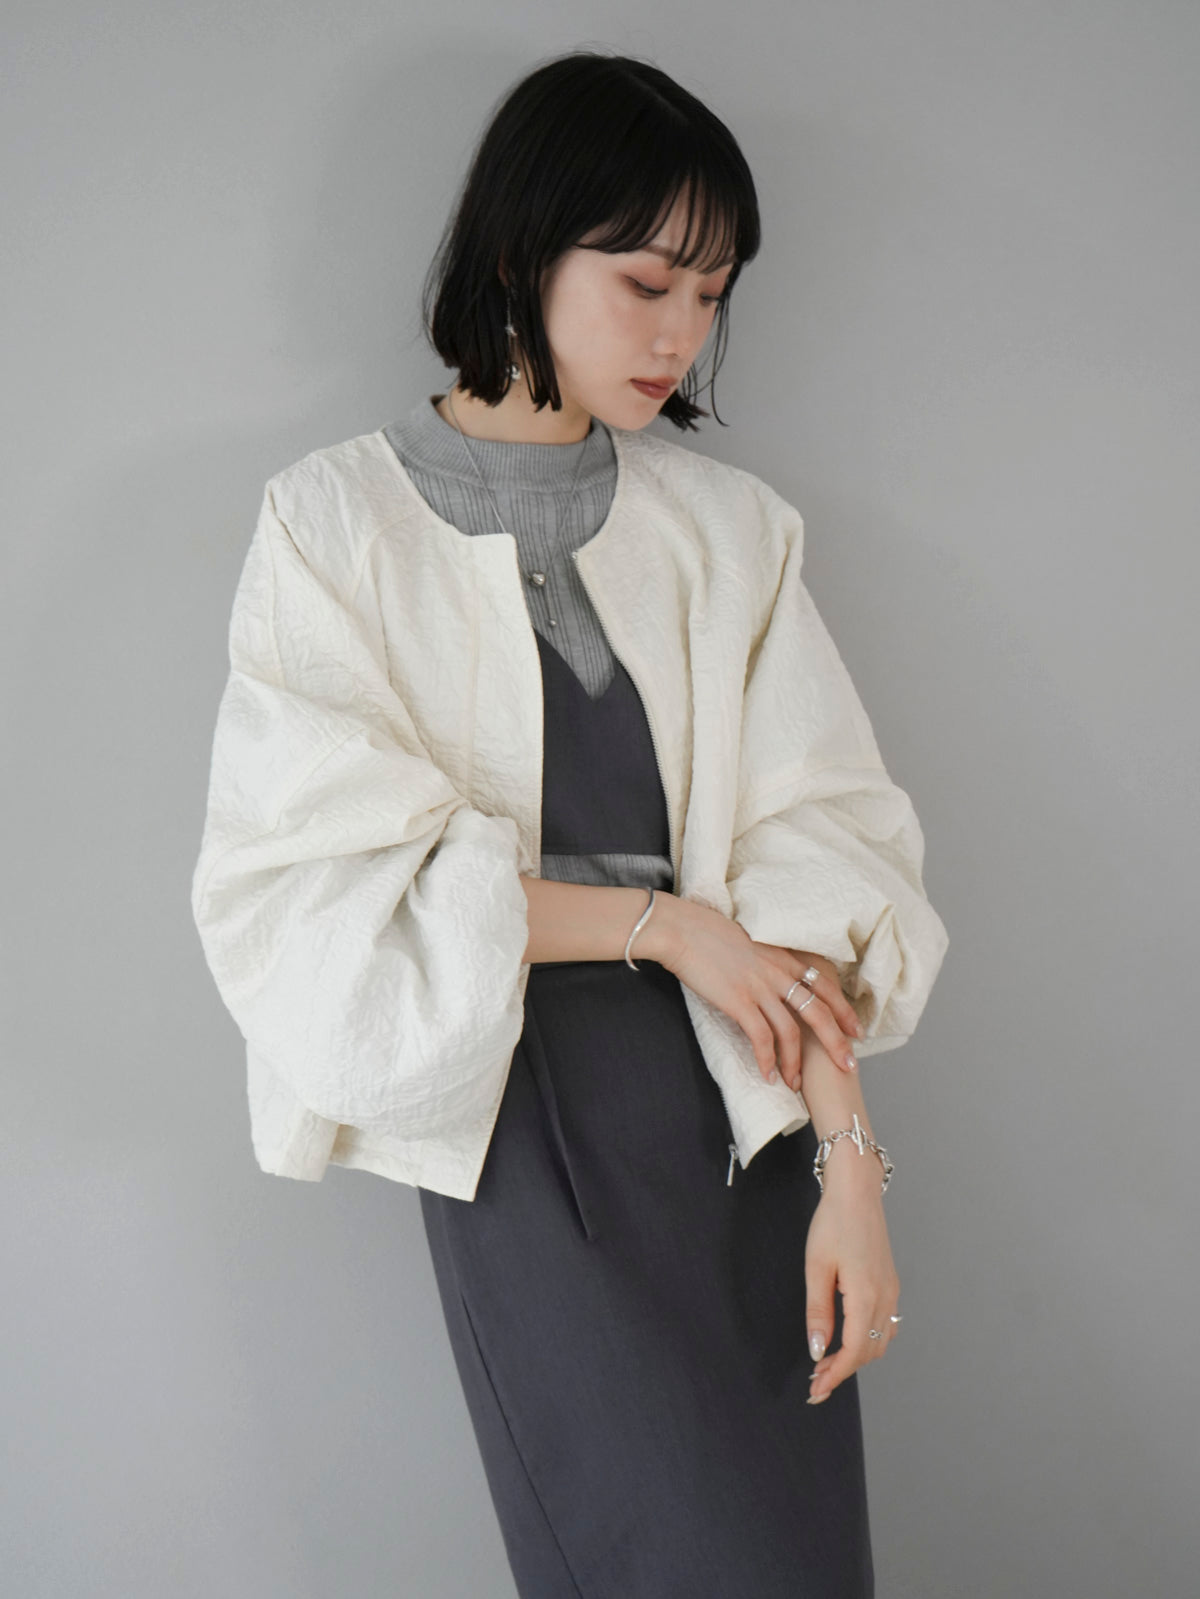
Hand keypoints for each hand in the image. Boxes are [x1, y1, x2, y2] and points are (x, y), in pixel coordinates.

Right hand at [648, 899, 861, 1088]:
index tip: (856, 1031)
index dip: (844, 1011)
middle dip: (837, 1043)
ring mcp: (759, 988)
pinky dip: (766, 1060)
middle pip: (819, 1013)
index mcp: (784, 958)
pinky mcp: (739, 1001)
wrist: (684, 930)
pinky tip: (767, 1075)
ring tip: (795, 1084)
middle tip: (848, 1066)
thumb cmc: (710, 935)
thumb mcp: (751, 944)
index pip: (825, 986)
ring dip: (795, 1063)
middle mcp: (778, 973)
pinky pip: (761, 1038)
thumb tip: (773, 980)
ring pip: (791, 1032)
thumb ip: (767, 962)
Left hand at [804, 1152, 899, 1404]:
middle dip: (843, 1371)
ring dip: (857, 1358)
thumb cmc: (833, 1223)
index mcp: (866, 1295)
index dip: (835, 1375)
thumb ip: (818, 1312)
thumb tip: (818, 1350)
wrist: (856, 1191)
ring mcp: (892, 1291)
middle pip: (869, 1352)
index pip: (854, 1351)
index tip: (816, 1390)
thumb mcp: (816, 1267)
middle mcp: (885, 1298)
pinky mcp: (890, 1284)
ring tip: (828, 1364)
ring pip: (880, 1342)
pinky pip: (885, 1325)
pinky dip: (869, 1341)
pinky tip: (849, 1340)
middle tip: (816, 1381)